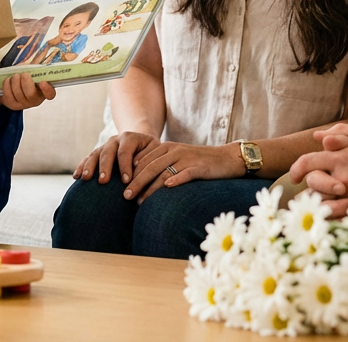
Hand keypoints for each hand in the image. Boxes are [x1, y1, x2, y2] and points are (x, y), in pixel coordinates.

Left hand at [0, 72, 56, 110]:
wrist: (14, 85)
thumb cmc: (26, 76)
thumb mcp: (33, 71)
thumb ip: (36, 68)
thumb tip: (37, 58)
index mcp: (44, 90)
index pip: (50, 94)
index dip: (47, 90)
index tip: (42, 82)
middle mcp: (35, 100)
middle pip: (31, 94)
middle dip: (26, 82)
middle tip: (24, 74)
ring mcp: (23, 104)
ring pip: (18, 94)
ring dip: (15, 81)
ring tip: (16, 75)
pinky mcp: (12, 105)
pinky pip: (8, 95)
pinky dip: (7, 85)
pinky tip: (9, 80)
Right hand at [73, 131, 158, 185]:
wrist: (141, 142)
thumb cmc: (151, 152)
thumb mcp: (155, 152)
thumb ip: (149, 159)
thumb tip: (138, 168)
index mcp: (130, 138)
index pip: (125, 151)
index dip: (125, 166)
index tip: (126, 181)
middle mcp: (115, 140)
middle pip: (107, 152)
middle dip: (105, 167)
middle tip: (103, 181)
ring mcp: (105, 146)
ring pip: (95, 154)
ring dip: (89, 166)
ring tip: (86, 178)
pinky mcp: (98, 153)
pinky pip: (88, 158)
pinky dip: (82, 166)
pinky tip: (76, 176)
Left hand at [124, 142, 244, 203]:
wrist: (227, 158)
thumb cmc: (199, 163)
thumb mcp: (177, 159)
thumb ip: (160, 166)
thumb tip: (139, 182)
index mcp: (166, 148)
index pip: (143, 160)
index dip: (131, 174)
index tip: (120, 188)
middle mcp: (174, 150)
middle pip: (150, 167)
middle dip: (136, 182)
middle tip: (125, 196)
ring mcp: (187, 158)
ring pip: (163, 172)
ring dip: (150, 187)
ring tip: (140, 201)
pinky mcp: (200, 166)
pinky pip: (185, 173)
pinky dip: (176, 180)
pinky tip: (167, 188)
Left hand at [290, 123, 347, 217]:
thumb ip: (341, 132)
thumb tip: (317, 137)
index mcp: (342, 160)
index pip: (307, 163)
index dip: (295, 169)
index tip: (293, 176)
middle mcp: (345, 180)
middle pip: (312, 187)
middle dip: (309, 188)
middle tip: (311, 191)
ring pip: (323, 208)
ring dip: (319, 207)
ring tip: (319, 207)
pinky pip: (341, 222)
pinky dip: (335, 221)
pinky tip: (335, 218)